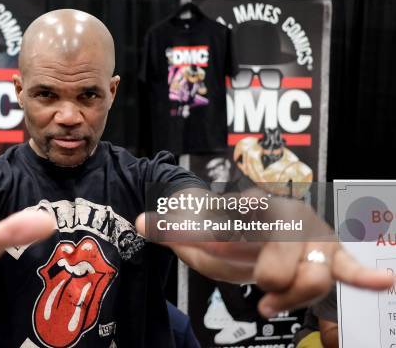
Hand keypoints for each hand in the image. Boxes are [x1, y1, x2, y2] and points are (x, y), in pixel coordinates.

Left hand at [136, 190, 394, 316]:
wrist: (240, 231)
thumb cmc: (215, 234)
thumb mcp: (191, 235)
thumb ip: (168, 228)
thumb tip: (139, 222)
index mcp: (254, 207)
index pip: (258, 220)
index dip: (256, 238)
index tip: (252, 248)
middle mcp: (287, 216)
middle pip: (290, 259)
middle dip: (275, 281)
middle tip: (260, 293)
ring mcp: (309, 235)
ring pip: (316, 272)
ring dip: (296, 294)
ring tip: (273, 303)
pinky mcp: (325, 255)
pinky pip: (346, 266)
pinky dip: (362, 274)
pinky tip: (382, 281)